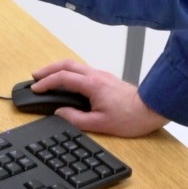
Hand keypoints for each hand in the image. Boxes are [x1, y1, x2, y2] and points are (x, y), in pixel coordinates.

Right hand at [30, 59, 168, 136]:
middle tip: (35, 76)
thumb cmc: (131, 117)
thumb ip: (76, 119)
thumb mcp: (100, 124)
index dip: (46, 82)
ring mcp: (102, 75)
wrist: (152, 109)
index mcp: (92, 85)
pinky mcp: (107, 79)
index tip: (35, 88)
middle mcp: (96, 75)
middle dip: (48, 69)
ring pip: (75, 65)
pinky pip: (83, 70)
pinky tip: (68, 81)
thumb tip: (60, 113)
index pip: (62, 78)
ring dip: (59, 69)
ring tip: (48, 77)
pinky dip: (70, 72)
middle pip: (67, 64)